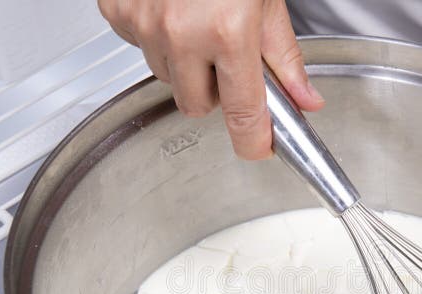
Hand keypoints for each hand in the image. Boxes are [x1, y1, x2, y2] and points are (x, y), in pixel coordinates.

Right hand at [97, 0, 324, 158]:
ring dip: (184, 64)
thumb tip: (304, 100)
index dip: (253, 141)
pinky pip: (138, 49)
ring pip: (166, 79)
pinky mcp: (117, 11)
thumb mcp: (267, 0)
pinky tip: (170, 9)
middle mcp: (181, 31)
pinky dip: (156, 38)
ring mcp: (144, 23)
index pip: (242, 113)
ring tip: (196, 21)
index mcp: (227, 30)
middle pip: (197, 105)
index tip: (258, 149)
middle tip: (225, 55)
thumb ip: (284, 57)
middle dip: (215, 91)